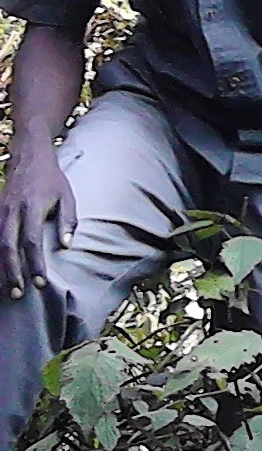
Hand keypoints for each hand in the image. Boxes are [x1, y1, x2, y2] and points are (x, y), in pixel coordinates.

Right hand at [0, 145, 73, 299]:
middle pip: (8, 246)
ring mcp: (0, 211)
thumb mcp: (67, 196)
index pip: (31, 241)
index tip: (40, 282)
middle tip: (19, 293)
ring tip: (9, 288)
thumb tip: (66, 245)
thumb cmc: (51, 179)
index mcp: (32, 207)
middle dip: (13, 272)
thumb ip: (67, 220)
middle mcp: (12, 211)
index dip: (35, 263)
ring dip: (2, 267)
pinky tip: (0, 270)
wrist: (28, 157)